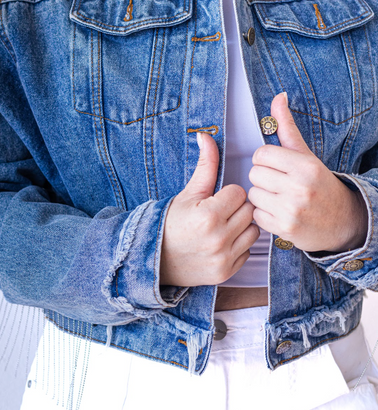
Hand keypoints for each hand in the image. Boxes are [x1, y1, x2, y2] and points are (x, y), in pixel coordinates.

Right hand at [160, 133, 258, 286]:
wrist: (156, 259)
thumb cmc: (172, 222)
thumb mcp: (188, 192)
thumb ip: (205, 165)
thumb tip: (206, 136)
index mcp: (208, 215)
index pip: (239, 193)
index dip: (227, 193)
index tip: (215, 199)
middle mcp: (218, 239)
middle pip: (249, 211)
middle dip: (236, 208)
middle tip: (219, 212)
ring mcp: (223, 258)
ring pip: (253, 231)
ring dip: (241, 227)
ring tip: (223, 226)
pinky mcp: (226, 273)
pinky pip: (248, 252)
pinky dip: (238, 246)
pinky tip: (222, 242)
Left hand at [248, 92, 368, 252]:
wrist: (343, 221)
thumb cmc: (320, 184)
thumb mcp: (306, 155)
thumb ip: (287, 127)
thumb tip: (278, 97)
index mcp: (305, 166)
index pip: (261, 155)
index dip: (264, 159)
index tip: (275, 165)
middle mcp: (299, 188)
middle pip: (254, 174)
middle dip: (263, 178)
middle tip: (278, 183)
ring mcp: (292, 210)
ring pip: (253, 195)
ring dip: (262, 197)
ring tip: (279, 197)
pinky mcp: (285, 229)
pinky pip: (256, 215)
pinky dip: (264, 214)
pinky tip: (279, 212)